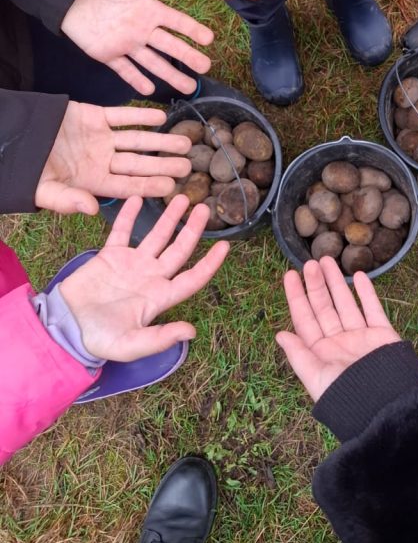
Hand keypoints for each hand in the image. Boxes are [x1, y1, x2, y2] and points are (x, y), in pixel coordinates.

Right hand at [35, 103, 192, 214]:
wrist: (11, 137)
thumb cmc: (27, 170)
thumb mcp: (44, 190)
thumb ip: (68, 201)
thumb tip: (93, 210)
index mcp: (93, 181)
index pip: (128, 185)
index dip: (149, 185)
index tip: (171, 187)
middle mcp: (102, 160)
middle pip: (139, 163)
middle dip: (162, 164)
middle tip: (188, 166)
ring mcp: (101, 138)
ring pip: (137, 140)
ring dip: (160, 140)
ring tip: (184, 142)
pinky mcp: (95, 116)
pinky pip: (122, 116)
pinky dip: (140, 115)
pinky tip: (161, 117)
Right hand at [59, 195, 228, 360]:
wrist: (65, 328)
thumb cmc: (99, 340)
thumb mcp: (130, 345)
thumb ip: (160, 338)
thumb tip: (192, 331)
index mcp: (159, 297)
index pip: (192, 278)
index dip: (209, 263)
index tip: (225, 245)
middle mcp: (150, 277)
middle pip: (178, 250)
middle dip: (192, 230)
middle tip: (204, 208)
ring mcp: (131, 264)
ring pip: (156, 236)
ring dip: (169, 218)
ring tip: (182, 198)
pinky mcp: (110, 256)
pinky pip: (122, 232)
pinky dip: (129, 215)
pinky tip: (137, 198)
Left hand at [61, 0, 213, 96]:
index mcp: (148, 8)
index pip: (176, 22)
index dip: (193, 30)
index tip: (210, 39)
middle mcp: (140, 28)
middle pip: (169, 46)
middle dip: (188, 57)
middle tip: (206, 68)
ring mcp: (125, 43)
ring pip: (152, 62)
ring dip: (169, 75)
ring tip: (188, 87)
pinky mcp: (106, 53)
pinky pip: (124, 69)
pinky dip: (135, 80)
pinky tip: (149, 90)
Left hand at [276, 256, 400, 400]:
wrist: (386, 405)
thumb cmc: (347, 395)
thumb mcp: (316, 378)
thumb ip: (298, 355)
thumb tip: (279, 334)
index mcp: (320, 352)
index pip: (304, 319)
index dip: (296, 296)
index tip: (289, 275)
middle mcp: (338, 341)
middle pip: (324, 307)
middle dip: (316, 284)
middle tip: (310, 262)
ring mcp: (360, 336)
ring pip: (345, 303)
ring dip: (337, 282)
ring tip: (328, 260)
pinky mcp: (382, 334)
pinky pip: (373, 308)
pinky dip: (367, 292)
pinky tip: (359, 276)